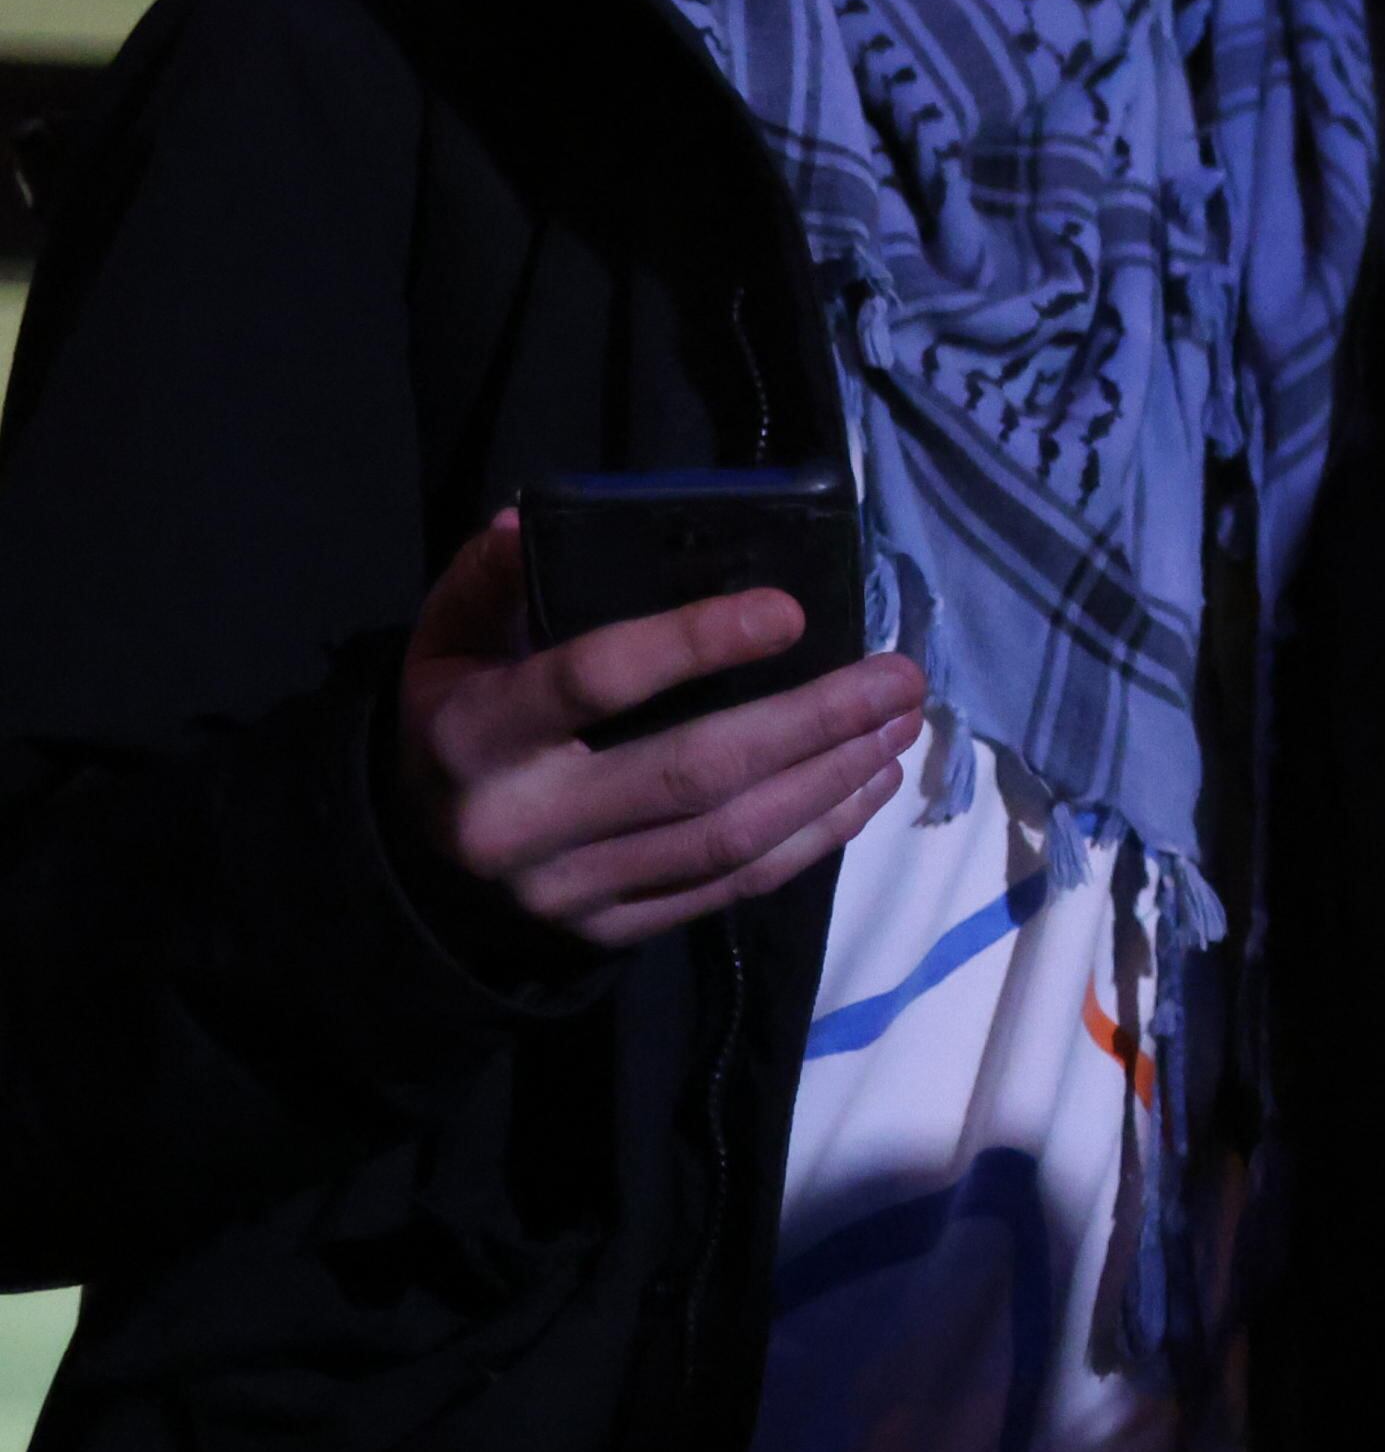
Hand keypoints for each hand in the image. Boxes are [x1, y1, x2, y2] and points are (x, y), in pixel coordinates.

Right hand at [390, 512, 926, 952]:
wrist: (416, 857)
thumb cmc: (460, 716)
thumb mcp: (448, 637)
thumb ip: (492, 578)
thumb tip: (541, 521)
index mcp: (476, 735)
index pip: (596, 681)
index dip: (697, 643)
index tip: (792, 610)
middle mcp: (522, 823)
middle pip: (694, 771)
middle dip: (815, 721)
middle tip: (899, 677)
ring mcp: (570, 890)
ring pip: (729, 838)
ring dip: (833, 780)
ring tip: (900, 725)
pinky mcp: (612, 931)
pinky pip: (731, 886)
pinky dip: (814, 838)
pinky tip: (869, 787)